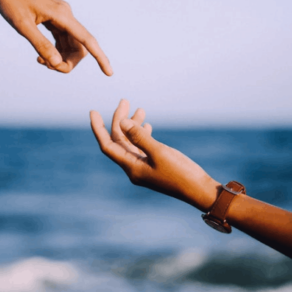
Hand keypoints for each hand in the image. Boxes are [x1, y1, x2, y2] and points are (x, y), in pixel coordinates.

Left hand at [0, 0, 112, 74]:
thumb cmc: (10, 1)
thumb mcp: (22, 25)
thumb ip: (40, 44)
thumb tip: (56, 62)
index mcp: (62, 14)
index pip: (87, 40)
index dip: (100, 57)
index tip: (109, 74)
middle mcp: (66, 14)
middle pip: (79, 46)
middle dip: (68, 62)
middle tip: (46, 66)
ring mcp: (61, 15)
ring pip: (71, 44)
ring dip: (60, 58)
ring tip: (40, 62)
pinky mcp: (54, 17)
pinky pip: (62, 38)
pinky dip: (55, 50)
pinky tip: (41, 56)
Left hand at [90, 100, 220, 211]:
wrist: (198, 190)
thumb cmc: (180, 173)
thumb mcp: (159, 152)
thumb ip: (140, 137)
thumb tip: (122, 122)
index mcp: (131, 167)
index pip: (108, 145)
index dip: (98, 128)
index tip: (93, 111)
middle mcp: (134, 168)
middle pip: (119, 141)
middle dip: (120, 120)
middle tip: (124, 100)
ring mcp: (144, 167)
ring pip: (131, 143)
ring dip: (133, 125)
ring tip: (140, 109)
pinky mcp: (154, 166)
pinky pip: (141, 148)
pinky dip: (142, 134)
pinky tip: (147, 125)